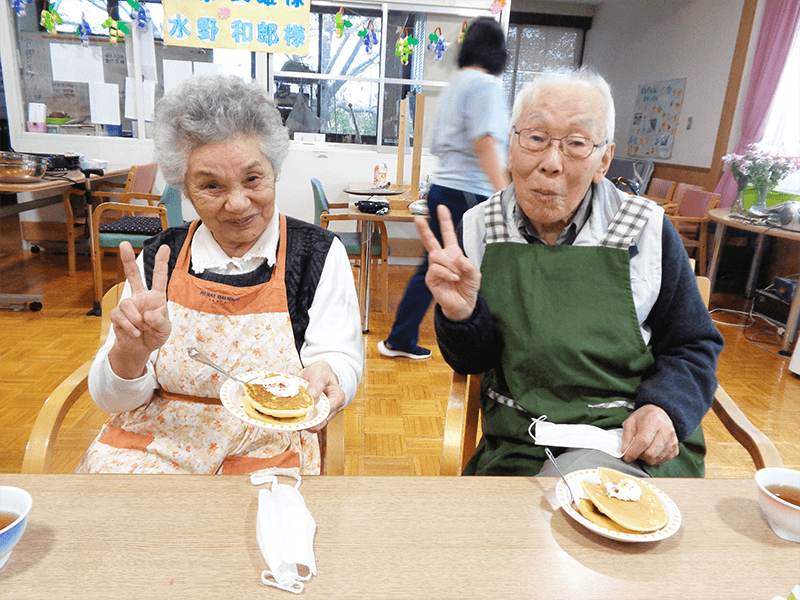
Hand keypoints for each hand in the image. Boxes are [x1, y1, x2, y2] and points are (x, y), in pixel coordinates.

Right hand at [108, 241, 170, 378]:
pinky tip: (135, 332)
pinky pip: (119, 316)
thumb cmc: (155, 335)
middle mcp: (141, 298)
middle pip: (133, 275)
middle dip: (127, 259)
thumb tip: (148, 314)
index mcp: (156, 298)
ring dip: (135, 319)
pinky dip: (128, 326)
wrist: (141, 349)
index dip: (161, 263)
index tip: (164, 248)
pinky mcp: (117, 315)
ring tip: (141, 328)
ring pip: (126, 303)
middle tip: (124, 244)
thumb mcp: (165, 330)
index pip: (159, 278)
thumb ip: (160, 321)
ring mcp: (128, 306)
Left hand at [301, 361, 344, 431]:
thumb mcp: (320, 372)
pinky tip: (294, 423)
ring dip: (305, 425)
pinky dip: (303, 423)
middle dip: (310, 425)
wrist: (317, 374)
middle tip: (297, 425)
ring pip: (316, 425)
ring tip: (293, 424)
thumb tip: (312, 394)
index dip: (318, 416)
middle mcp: (333, 408)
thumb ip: (317, 382)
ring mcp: (325, 413)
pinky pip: (311, 423)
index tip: (306, 416)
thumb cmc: (321, 372)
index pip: (329, 410)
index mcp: (337, 397)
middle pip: (323, 421)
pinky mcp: (317, 415)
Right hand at [416, 205, 480, 321]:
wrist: (463, 305)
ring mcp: (435, 268)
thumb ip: (467, 264)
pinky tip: (453, 279)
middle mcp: (442, 259)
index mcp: (453, 254)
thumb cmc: (468, 287)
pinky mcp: (431, 278)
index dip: (445, 221)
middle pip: (431, 241)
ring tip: (457, 275)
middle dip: (424, 229)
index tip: (441, 208)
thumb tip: (455, 258)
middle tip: (418, 218)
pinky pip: (437, 269)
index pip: (448, 234)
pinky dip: (448, 274)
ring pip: (437, 257)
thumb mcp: (474, 274)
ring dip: (450, 266)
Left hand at [621, 405, 678, 465]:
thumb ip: (626, 437)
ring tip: (643, 449)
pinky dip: (654, 459)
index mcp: (653, 421)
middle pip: (650, 453)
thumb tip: (625, 452)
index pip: (643, 441)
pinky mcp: (676, 449)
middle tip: (635, 450)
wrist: (660, 414)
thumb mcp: (630, 422)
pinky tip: (651, 450)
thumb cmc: (644, 418)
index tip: (626, 457)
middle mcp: (666, 431)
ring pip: (656, 458)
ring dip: (646, 458)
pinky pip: (662, 460)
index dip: (633, 452)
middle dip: (639, 455)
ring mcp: (673, 440)